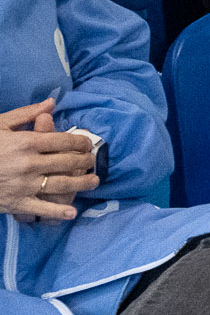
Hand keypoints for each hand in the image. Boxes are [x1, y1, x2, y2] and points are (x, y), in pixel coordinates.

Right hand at [0, 102, 97, 222]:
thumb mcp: (0, 125)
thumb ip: (27, 114)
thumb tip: (51, 103)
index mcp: (26, 142)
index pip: (65, 141)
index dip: (81, 142)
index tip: (87, 144)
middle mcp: (29, 164)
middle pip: (68, 162)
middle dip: (85, 161)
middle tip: (91, 161)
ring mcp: (23, 185)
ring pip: (62, 184)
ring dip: (82, 183)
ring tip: (94, 181)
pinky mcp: (16, 203)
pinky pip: (42, 209)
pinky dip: (59, 212)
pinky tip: (72, 212)